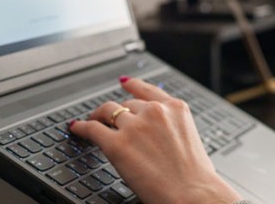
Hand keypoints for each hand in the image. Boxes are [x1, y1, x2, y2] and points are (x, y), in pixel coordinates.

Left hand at [69, 78, 241, 203]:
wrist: (192, 195)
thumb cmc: (196, 177)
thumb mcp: (191, 140)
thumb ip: (173, 129)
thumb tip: (159, 136)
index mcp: (175, 109)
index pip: (149, 90)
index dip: (133, 85)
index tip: (125, 82)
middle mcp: (154, 112)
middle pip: (127, 105)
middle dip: (118, 113)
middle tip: (109, 120)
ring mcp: (134, 127)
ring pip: (108, 112)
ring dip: (98, 116)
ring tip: (92, 121)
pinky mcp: (117, 144)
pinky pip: (92, 129)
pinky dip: (82, 128)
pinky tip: (77, 129)